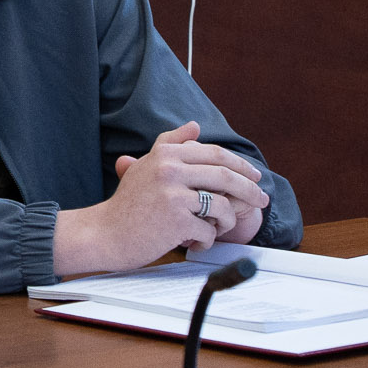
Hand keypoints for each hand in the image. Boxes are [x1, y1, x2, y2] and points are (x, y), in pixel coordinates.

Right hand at [52, 122, 270, 274]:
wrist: (105, 233)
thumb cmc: (128, 203)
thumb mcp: (146, 165)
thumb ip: (170, 143)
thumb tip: (195, 125)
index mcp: (166, 154)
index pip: (215, 153)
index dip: (240, 165)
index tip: (254, 176)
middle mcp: (169, 169)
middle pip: (225, 175)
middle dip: (250, 189)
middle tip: (262, 200)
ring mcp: (173, 194)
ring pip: (222, 205)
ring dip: (228, 221)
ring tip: (219, 229)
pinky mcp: (176, 220)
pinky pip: (208, 231)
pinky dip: (207, 240)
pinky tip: (196, 242)